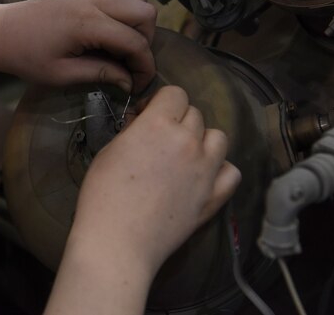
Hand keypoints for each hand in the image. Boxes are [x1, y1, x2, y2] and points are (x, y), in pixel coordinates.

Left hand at [0, 0, 157, 94]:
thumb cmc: (25, 57)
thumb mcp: (61, 74)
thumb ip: (100, 74)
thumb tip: (129, 81)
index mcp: (88, 23)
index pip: (135, 42)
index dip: (145, 66)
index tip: (138, 85)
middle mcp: (94, 0)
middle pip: (146, 13)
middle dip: (145, 41)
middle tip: (129, 63)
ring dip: (138, 23)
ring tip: (121, 46)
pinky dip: (127, 9)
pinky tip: (111, 30)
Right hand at [70, 86, 240, 277]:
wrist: (118, 241)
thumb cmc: (102, 195)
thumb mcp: (109, 151)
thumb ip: (133, 131)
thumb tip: (143, 124)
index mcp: (159, 124)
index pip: (175, 93)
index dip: (160, 102)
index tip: (147, 117)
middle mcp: (188, 141)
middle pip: (195, 114)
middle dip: (177, 121)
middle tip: (159, 141)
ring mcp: (207, 169)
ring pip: (218, 137)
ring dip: (202, 140)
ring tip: (184, 156)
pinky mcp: (215, 196)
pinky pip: (231, 171)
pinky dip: (220, 169)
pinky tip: (203, 177)